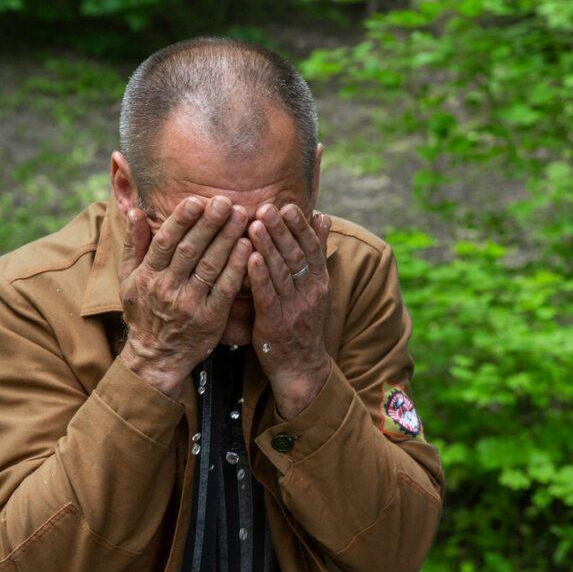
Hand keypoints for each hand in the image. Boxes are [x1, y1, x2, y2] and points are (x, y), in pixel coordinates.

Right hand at [117, 195, 250, 398]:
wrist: (155, 357)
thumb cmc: (143, 313)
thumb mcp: (128, 279)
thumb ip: (134, 243)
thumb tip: (135, 210)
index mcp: (148, 275)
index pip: (165, 240)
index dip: (182, 219)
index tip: (197, 199)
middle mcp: (167, 288)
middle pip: (190, 249)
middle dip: (209, 223)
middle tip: (225, 200)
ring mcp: (189, 304)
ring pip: (209, 266)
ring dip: (226, 239)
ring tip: (241, 216)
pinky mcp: (210, 319)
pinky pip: (225, 289)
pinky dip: (236, 268)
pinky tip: (248, 248)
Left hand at [246, 203, 332, 418]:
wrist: (301, 366)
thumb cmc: (303, 321)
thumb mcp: (316, 286)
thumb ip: (316, 252)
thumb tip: (322, 217)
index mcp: (318, 281)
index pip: (311, 248)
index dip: (300, 226)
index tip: (288, 205)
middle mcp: (309, 292)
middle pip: (295, 255)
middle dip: (281, 230)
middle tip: (268, 206)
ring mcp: (293, 308)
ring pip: (280, 272)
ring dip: (268, 246)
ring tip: (255, 223)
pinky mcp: (275, 323)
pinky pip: (267, 296)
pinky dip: (259, 276)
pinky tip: (250, 258)